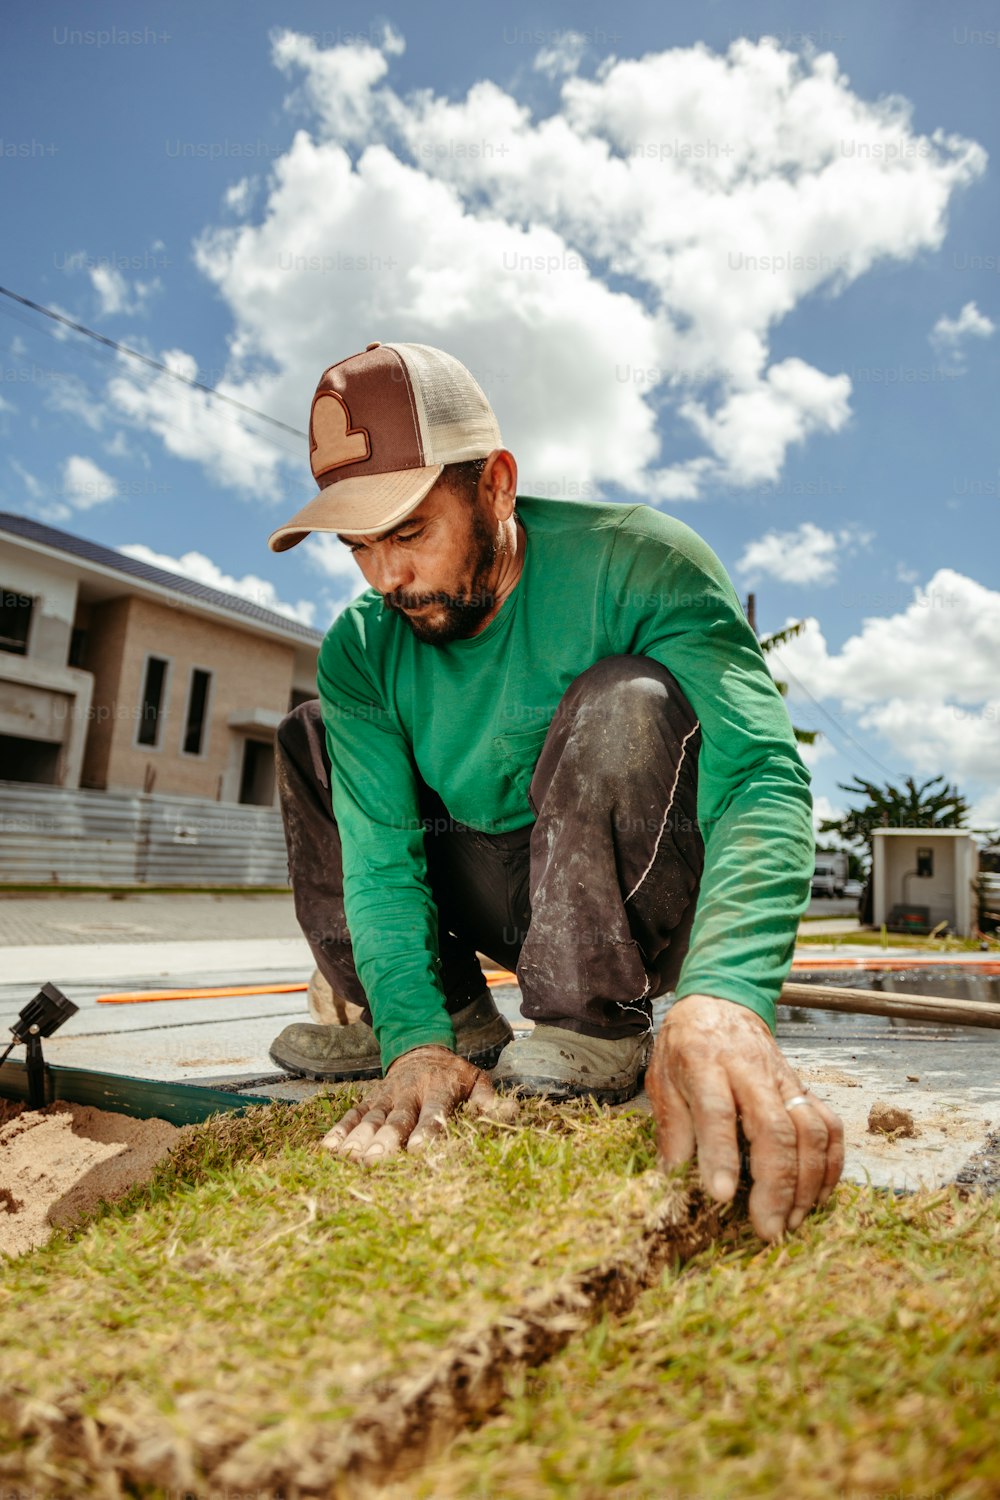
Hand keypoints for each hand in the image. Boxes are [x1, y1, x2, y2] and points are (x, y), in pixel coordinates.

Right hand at [320, 1045, 494, 1162]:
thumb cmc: (454, 1075)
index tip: (417, 1151)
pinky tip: (329, 1148)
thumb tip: (512, 1114)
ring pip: (373, 1117)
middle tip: (375, 1160)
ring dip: (360, 1137)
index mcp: (439, 1089)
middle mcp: (411, 1092)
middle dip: (386, 1140)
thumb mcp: (477, 1081)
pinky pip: (355, 1113)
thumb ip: (490, 1101)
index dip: (426, 1131)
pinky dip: (342, 1129)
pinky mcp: (372, 1099)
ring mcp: (388, 1095)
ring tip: (348, 1157)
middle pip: (398, 1118)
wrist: (422, 1048)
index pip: (434, 1112)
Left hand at [646, 994, 843, 1241]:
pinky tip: (818, 1196)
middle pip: (775, 1127)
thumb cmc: (687, 1047)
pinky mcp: (805, 1089)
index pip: (717, 1111)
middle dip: (776, 1184)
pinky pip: (830, 1127)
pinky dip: (831, 1165)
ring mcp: (784, 1080)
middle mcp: (750, 1072)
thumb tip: (673, 1178)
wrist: (722, 1004)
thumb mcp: (662, 1078)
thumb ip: (671, 1127)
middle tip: (768, 1228)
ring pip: (810, 1130)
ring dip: (807, 1182)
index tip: (721, 1197)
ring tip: (792, 1221)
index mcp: (704, 1064)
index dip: (721, 1155)